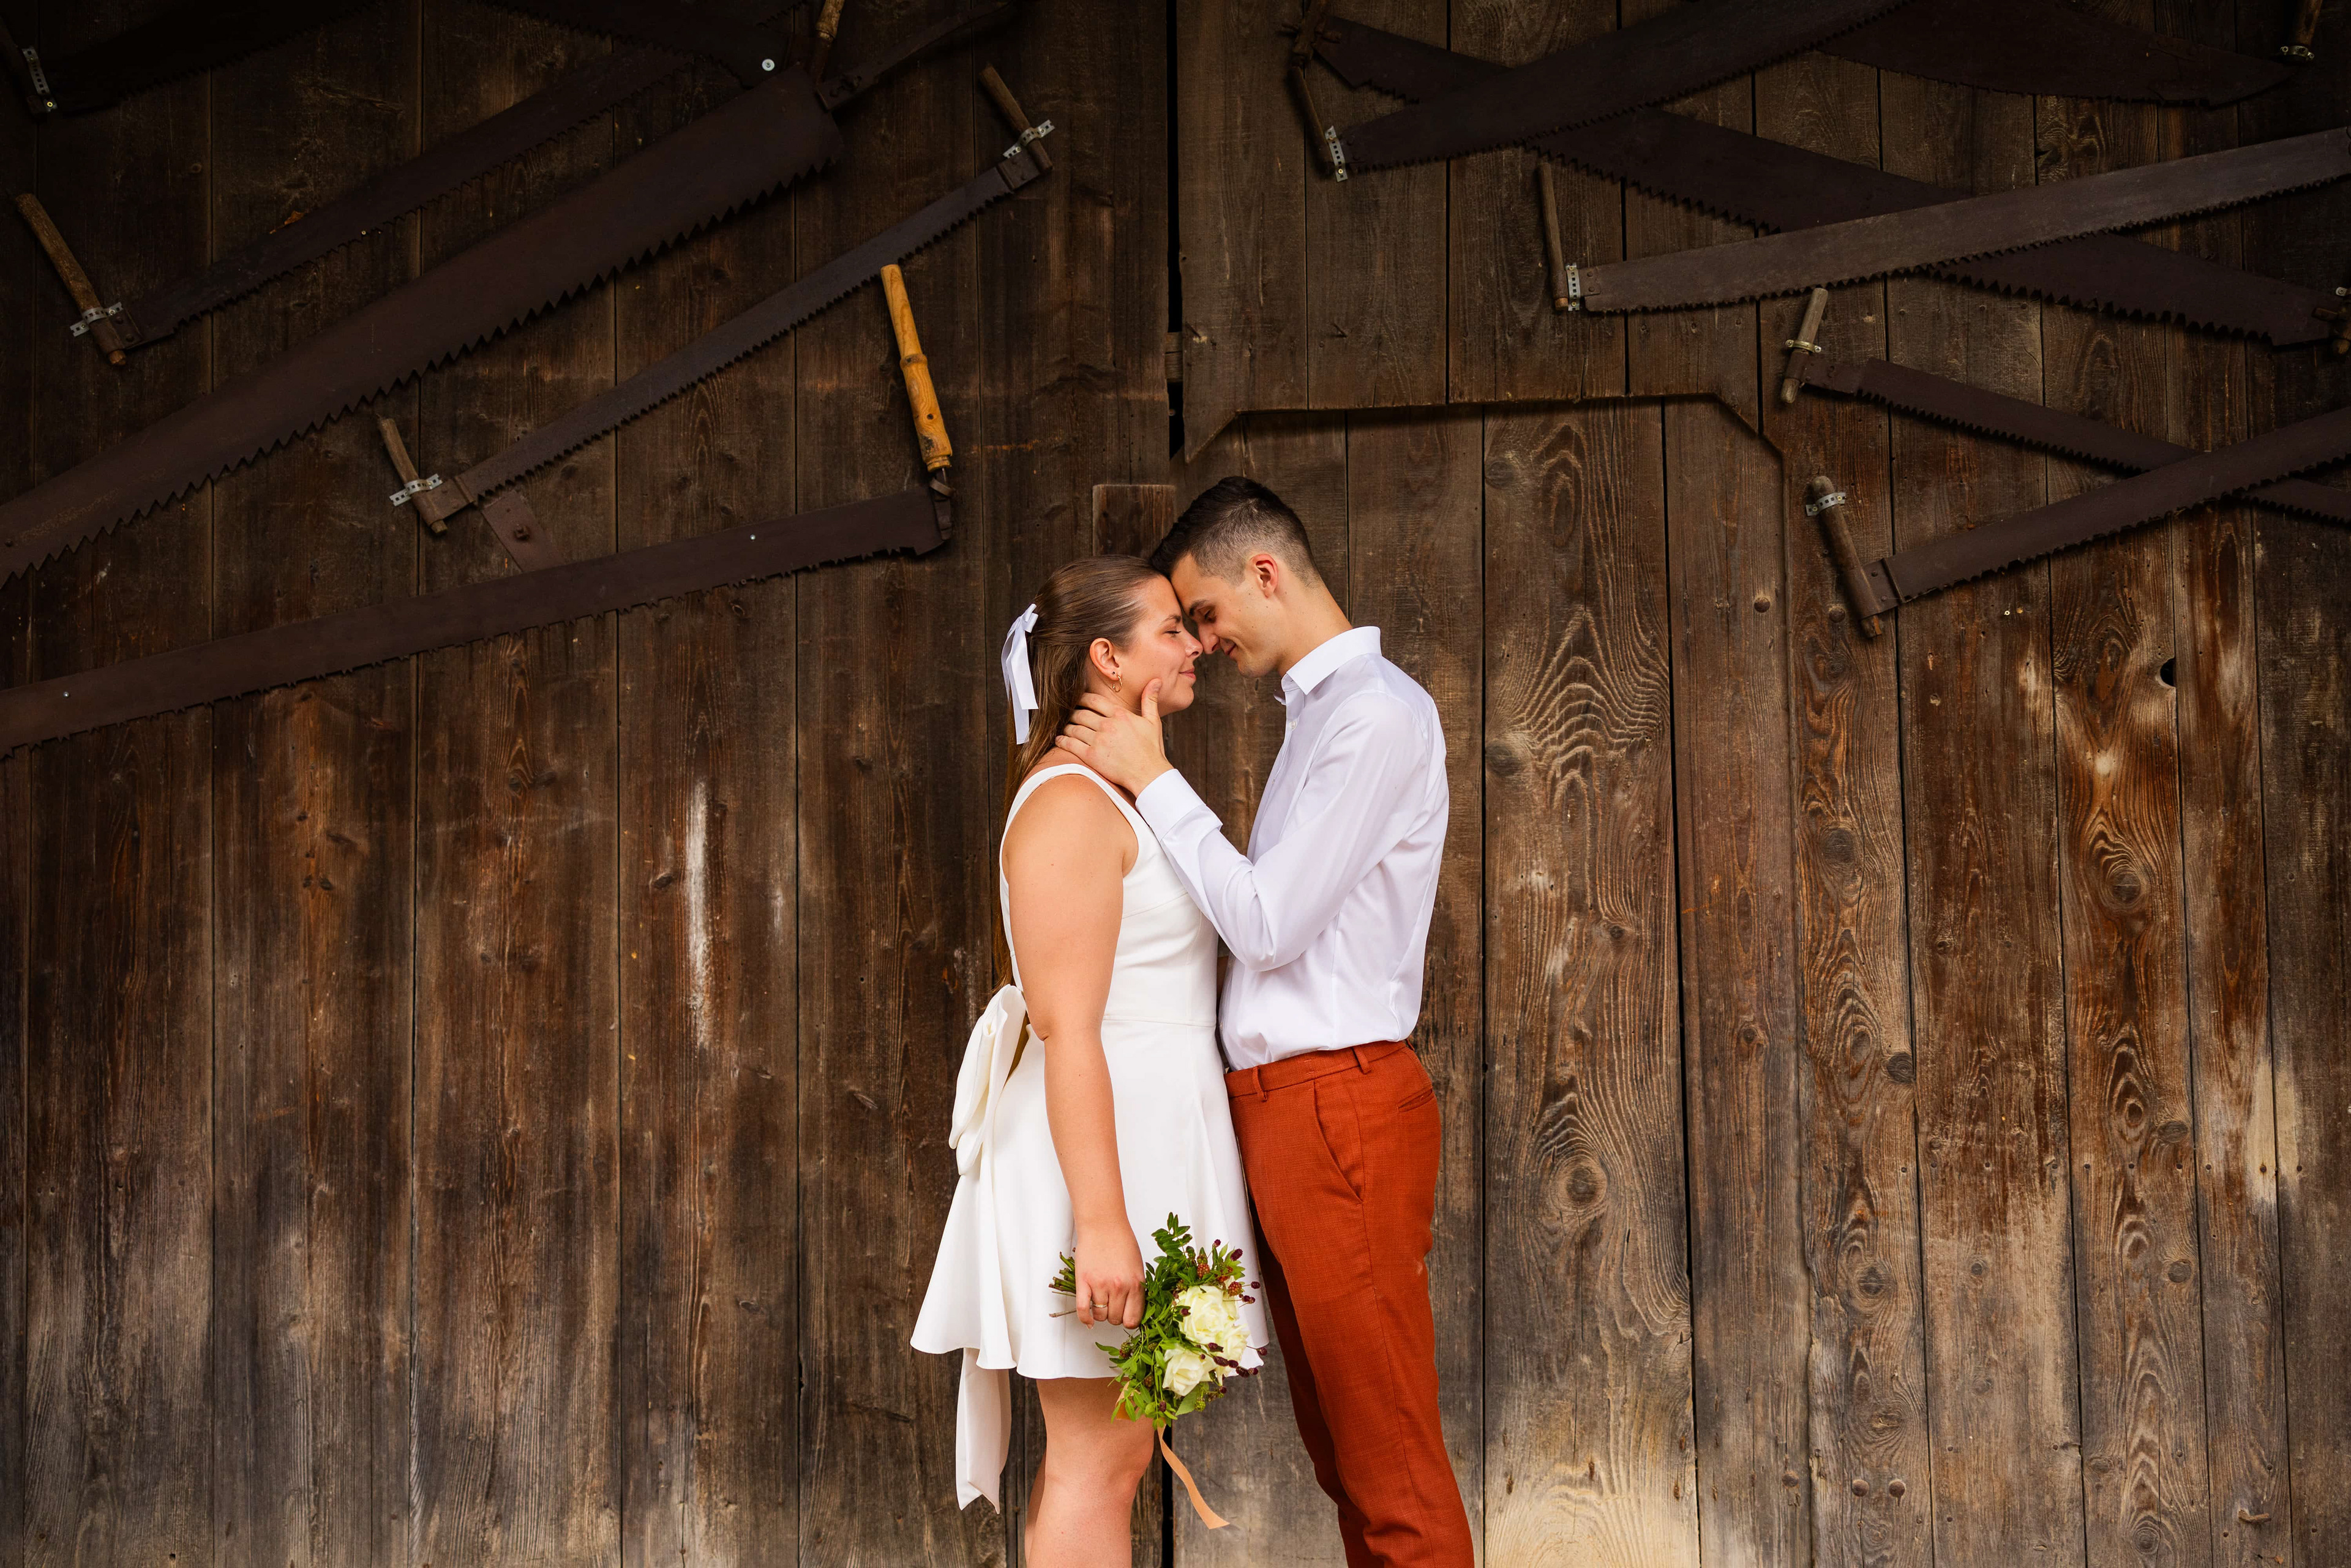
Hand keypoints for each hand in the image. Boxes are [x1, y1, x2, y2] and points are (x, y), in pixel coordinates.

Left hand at [1056, 681, 1172, 794]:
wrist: (1149, 774)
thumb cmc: (1151, 749)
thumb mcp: (1153, 722)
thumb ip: (1150, 700)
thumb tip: (1156, 681)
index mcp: (1120, 715)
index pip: (1094, 700)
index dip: (1082, 698)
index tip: (1077, 700)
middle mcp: (1107, 725)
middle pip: (1081, 713)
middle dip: (1072, 712)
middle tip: (1067, 714)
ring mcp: (1098, 741)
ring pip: (1074, 728)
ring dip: (1066, 726)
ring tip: (1064, 727)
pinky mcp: (1091, 756)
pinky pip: (1071, 745)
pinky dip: (1062, 741)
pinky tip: (1059, 739)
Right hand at [1073, 1222, 1146, 1329]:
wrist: (1103, 1224)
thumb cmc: (1121, 1241)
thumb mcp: (1137, 1266)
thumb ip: (1137, 1289)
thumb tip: (1133, 1308)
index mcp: (1136, 1283)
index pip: (1133, 1318)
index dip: (1129, 1320)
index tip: (1126, 1317)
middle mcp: (1119, 1287)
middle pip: (1115, 1319)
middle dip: (1114, 1316)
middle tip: (1112, 1307)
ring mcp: (1101, 1285)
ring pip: (1100, 1316)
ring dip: (1100, 1314)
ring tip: (1101, 1303)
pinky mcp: (1084, 1281)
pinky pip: (1083, 1310)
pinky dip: (1085, 1319)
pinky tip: (1088, 1320)